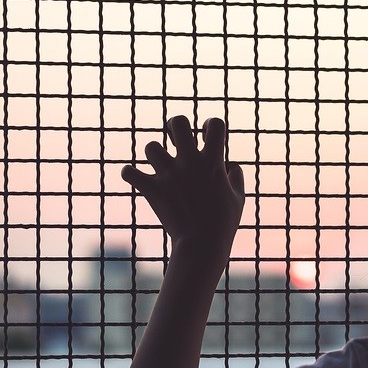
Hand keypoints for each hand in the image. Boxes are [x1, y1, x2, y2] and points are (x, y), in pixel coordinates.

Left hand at [121, 116, 245, 259]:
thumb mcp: (238, 199)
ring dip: (154, 154)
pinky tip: (136, 178)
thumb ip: (237, 179)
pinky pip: (129, 172)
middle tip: (175, 138)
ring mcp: (169, 175)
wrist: (202, 245)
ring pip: (151, 146)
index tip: (207, 139)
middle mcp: (190, 162)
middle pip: (178, 122)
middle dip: (175, 125)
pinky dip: (130, 173)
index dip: (211, 126)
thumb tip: (233, 167)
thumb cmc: (223, 224)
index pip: (215, 124)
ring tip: (160, 167)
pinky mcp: (152, 190)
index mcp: (213, 161)